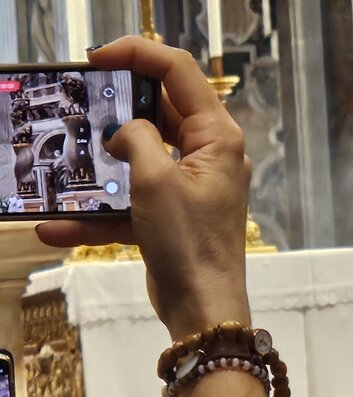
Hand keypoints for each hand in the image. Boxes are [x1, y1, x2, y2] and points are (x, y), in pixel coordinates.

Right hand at [35, 37, 251, 339]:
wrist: (203, 308)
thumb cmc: (191, 245)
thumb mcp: (156, 181)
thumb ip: (137, 139)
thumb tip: (125, 131)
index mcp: (217, 137)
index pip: (179, 73)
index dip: (138, 55)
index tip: (97, 59)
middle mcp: (210, 157)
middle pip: (159, 114)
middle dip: (116, 111)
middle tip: (79, 105)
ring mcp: (192, 187)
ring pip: (140, 161)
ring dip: (102, 169)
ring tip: (66, 166)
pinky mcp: (174, 216)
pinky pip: (134, 202)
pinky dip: (101, 213)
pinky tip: (58, 226)